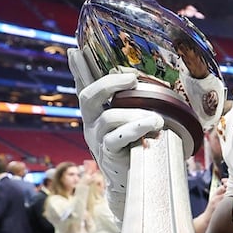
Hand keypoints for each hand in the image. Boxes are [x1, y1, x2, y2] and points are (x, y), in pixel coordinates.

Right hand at [68, 47, 163, 219]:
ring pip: (109, 118)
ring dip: (135, 115)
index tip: (75, 50)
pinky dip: (135, 130)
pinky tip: (152, 128)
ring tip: (157, 120)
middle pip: (88, 96)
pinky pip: (117, 138)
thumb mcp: (134, 123)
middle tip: (132, 79)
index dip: (80, 70)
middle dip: (109, 84)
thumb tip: (151, 86)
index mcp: (97, 113)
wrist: (133, 182)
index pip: (86, 86)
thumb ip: (136, 106)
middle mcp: (92, 123)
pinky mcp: (107, 154)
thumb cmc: (138, 147)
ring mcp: (97, 139)